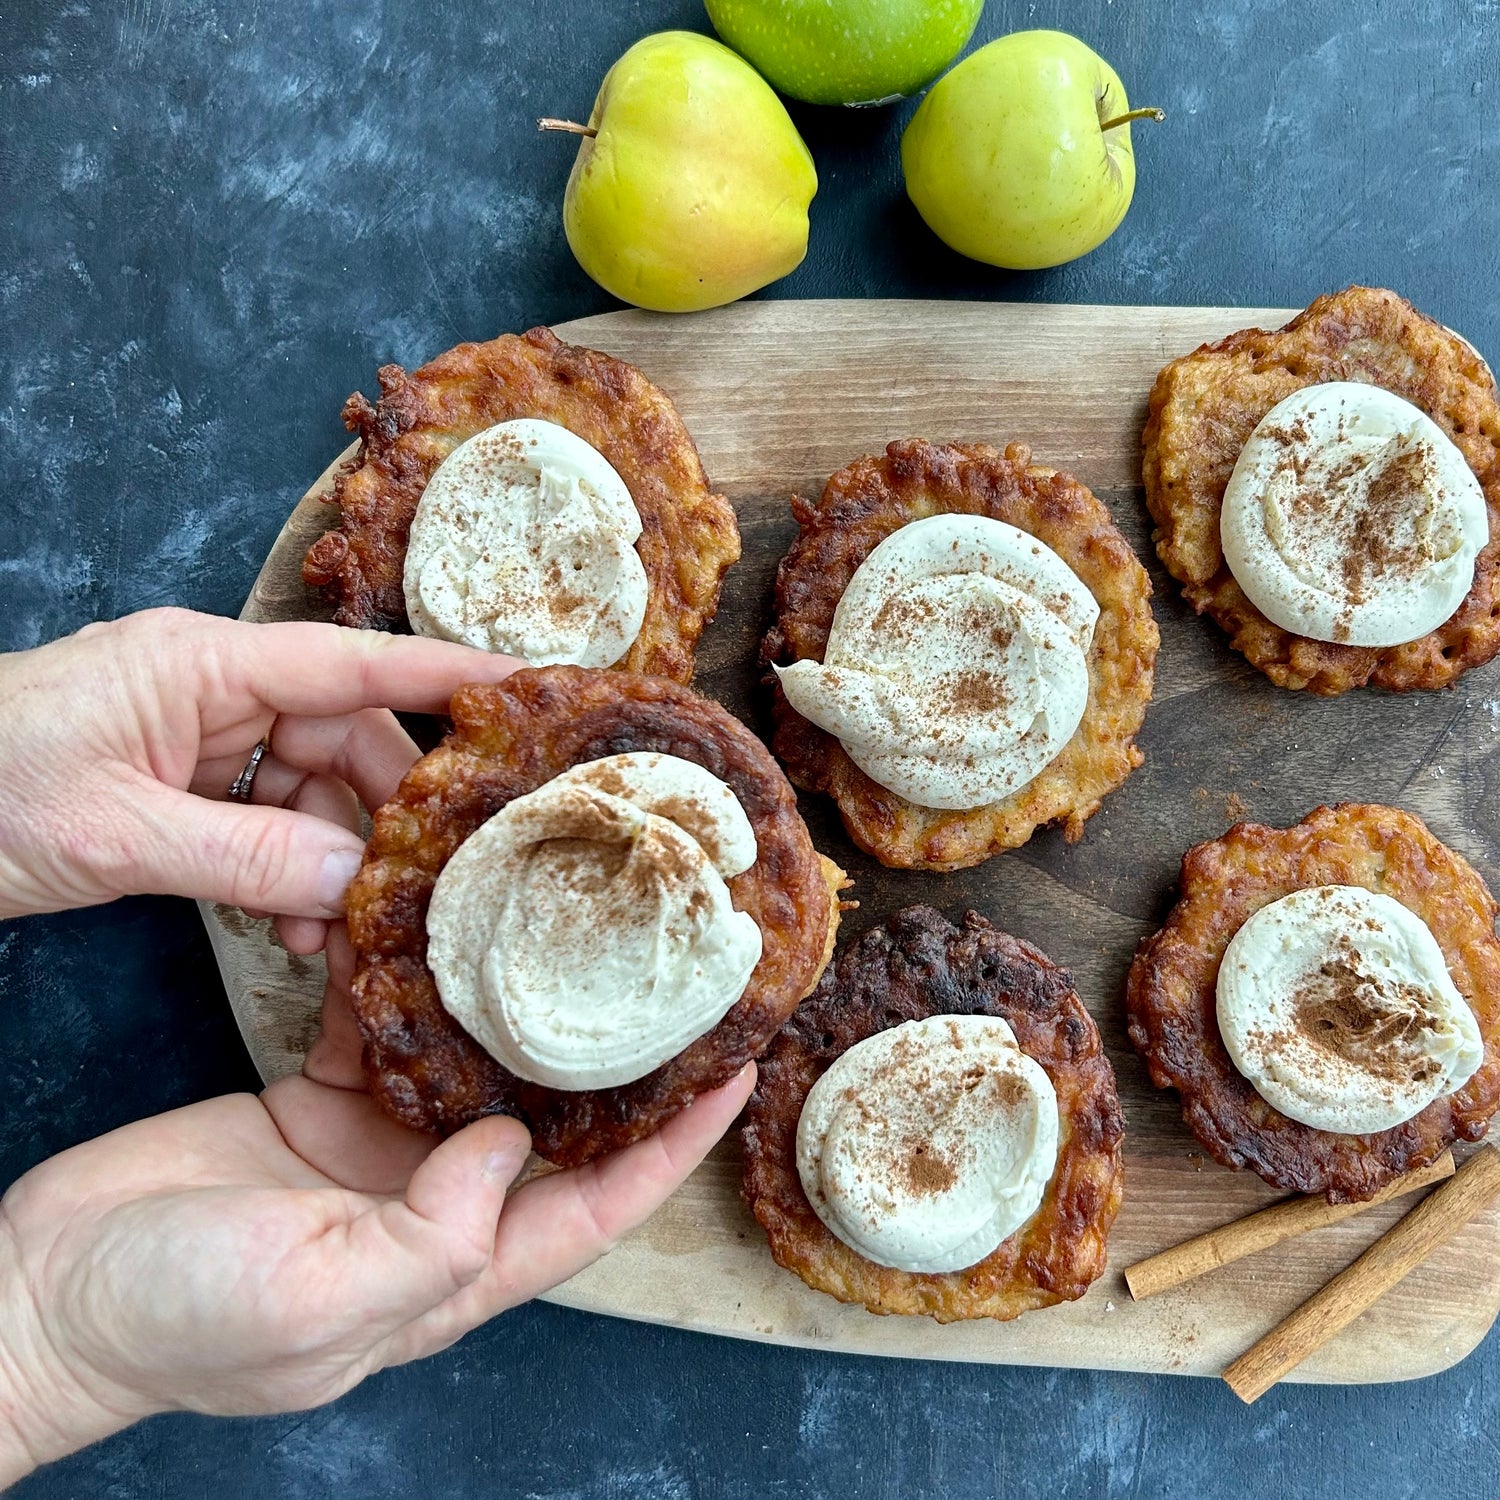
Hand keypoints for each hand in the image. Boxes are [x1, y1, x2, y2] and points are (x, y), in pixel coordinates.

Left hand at [0, 607, 521, 951]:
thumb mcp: (115, 835)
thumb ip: (248, 860)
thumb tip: (362, 885)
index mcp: (204, 664)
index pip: (352, 663)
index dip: (447, 671)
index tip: (531, 683)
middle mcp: (215, 692)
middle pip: (345, 743)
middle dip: (383, 818)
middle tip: (421, 886)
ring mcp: (198, 743)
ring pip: (313, 797)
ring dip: (334, 867)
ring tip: (337, 936)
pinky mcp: (181, 790)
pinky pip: (267, 829)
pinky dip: (290, 879)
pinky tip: (297, 931)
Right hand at [0, 925, 755, 1483]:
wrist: (47, 1290)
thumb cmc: (176, 1317)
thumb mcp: (312, 1296)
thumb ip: (429, 1238)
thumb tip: (509, 1150)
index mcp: (449, 1270)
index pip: (595, 1208)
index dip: (671, 1147)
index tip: (730, 1073)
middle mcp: (431, 1208)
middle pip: (551, 1130)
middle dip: (611, 1063)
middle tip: (666, 981)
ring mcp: (376, 1156)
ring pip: (472, 1068)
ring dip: (513, 1007)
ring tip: (563, 928)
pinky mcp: (319, 1108)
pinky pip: (387, 1035)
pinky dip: (411, 986)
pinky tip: (434, 927)